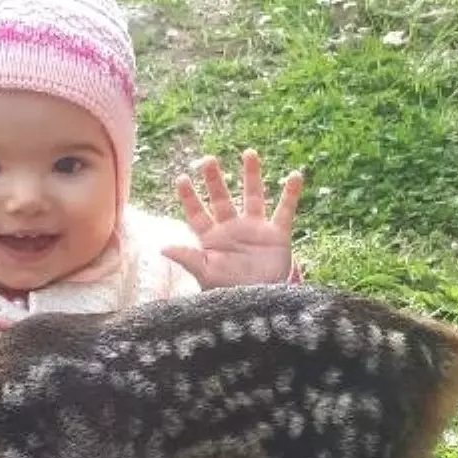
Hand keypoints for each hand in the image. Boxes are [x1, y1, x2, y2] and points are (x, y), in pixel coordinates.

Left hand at [162, 150, 302, 288]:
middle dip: (214, 179)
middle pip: (221, 198)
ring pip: (253, 196)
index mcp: (211, 239)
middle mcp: (232, 229)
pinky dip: (290, 193)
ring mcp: (255, 230)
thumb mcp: (206, 275)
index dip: (189, 197)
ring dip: (252, 175)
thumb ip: (188, 258)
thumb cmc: (229, 292)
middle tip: (208, 159)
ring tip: (249, 153)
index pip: (197, 213)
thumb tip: (162, 247)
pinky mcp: (277, 235)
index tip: (181, 178)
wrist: (260, 304)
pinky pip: (285, 210)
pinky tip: (296, 175)